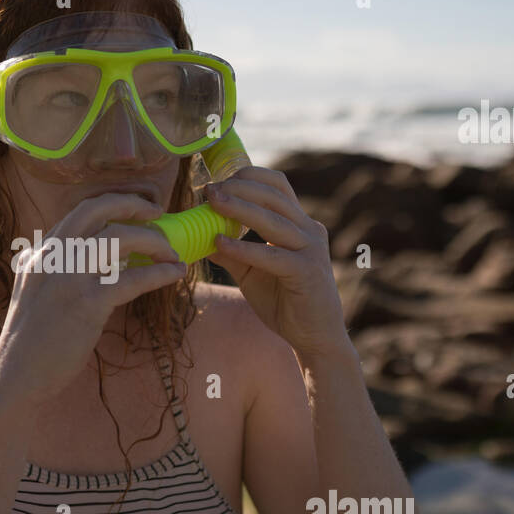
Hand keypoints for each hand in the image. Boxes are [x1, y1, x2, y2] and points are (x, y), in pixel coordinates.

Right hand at [0, 192, 185, 407]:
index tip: (135, 208)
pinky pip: (133, 278)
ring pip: (120, 238)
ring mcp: (69, 277)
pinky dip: (160, 273)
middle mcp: (52, 256)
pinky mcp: (87, 303)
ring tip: (171, 253)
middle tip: (157, 212)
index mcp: (39, 253)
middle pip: (98, 210)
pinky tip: (174, 273)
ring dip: (154, 241)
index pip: (80, 212)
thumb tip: (105, 263)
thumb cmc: (31, 341)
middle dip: (133, 204)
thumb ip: (59, 272)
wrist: (15, 374)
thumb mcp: (35, 293)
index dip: (113, 204)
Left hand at [204, 167, 352, 361]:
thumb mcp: (251, 272)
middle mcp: (309, 231)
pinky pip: (271, 255)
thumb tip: (199, 237)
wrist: (314, 337)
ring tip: (211, 203)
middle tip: (209, 190)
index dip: (249, 177)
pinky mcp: (307, 272)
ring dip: (239, 209)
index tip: (218, 180)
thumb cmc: (284, 301)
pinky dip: (244, 247)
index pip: (277, 186)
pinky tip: (220, 243)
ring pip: (273, 220)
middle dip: (239, 188)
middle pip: (273, 196)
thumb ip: (231, 253)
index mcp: (299, 224)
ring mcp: (311, 250)